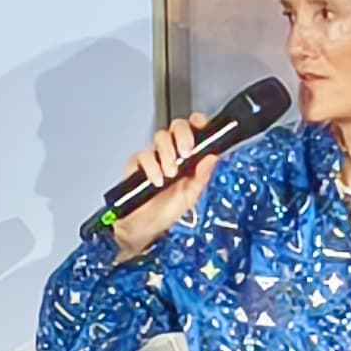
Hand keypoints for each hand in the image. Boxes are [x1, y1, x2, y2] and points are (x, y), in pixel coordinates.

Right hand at [109, 115, 224, 254]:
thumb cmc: (169, 210)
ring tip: (171, 173)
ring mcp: (154, 156)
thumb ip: (203, 176)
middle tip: (186, 152)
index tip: (202, 126)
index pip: (194, 129)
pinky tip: (157, 180)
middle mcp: (172, 152)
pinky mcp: (137, 164)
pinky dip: (152, 167)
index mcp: (188, 156)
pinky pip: (143, 155)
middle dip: (183, 135)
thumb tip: (213, 157)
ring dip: (168, 154)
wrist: (146, 228)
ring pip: (160, 137)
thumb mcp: (192, 195)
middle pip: (176, 127)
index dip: (198, 122)